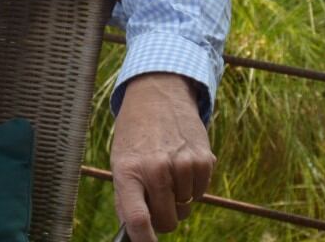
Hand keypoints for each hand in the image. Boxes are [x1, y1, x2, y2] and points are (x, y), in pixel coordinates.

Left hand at [110, 73, 214, 241]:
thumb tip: (136, 233)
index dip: (145, 241)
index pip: (138, 219)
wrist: (157, 96)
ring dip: (177, 199)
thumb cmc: (135, 135)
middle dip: (162, 218)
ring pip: (185, 209)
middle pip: (167, 221)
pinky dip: (191, 187)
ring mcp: (182, 165)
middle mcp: (156, 168)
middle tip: (155, 200)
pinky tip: (180, 164)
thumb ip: (126, 198)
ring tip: (166, 172)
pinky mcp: (204, 160)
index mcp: (128, 170)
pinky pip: (200, 194)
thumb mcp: (120, 161)